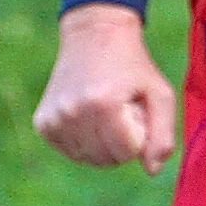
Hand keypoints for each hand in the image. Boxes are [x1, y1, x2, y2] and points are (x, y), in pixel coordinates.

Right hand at [32, 1, 177, 168]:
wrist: (94, 33)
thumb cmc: (133, 65)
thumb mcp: (159, 93)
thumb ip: (163, 135)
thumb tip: (152, 171)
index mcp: (104, 104)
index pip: (127, 152)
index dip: (138, 135)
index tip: (133, 110)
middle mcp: (74, 112)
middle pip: (106, 159)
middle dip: (120, 143)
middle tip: (119, 110)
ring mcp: (54, 118)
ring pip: (87, 159)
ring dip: (101, 144)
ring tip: (103, 112)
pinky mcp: (43, 122)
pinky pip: (70, 151)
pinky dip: (82, 141)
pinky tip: (87, 116)